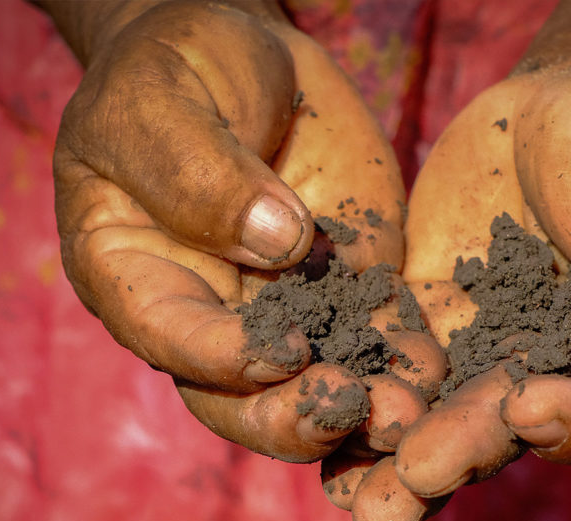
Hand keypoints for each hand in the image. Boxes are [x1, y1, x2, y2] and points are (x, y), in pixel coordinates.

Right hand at [49, 1, 437, 461]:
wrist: (246, 57)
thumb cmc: (175, 67)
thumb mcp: (160, 101)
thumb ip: (200, 172)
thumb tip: (275, 241)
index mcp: (137, 276)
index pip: (171, 336)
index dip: (222, 356)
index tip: (282, 350)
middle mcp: (208, 311)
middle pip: (240, 394)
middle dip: (295, 414)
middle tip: (350, 410)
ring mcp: (284, 306)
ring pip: (314, 381)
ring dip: (361, 406)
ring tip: (409, 410)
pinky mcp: (349, 285)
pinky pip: (376, 332)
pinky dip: (404, 356)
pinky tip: (433, 369)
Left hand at [342, 40, 570, 520]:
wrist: (569, 102)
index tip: (530, 408)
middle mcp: (570, 371)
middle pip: (525, 426)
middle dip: (468, 454)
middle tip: (414, 482)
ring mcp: (496, 351)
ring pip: (452, 414)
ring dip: (405, 460)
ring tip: (363, 506)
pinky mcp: (437, 321)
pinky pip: (399, 363)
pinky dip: (364, 396)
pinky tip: (319, 431)